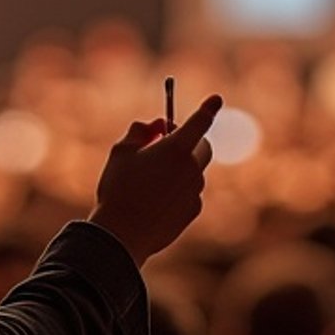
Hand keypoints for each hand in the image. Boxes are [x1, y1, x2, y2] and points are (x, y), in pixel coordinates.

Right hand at [88, 94, 223, 266]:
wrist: (122, 234)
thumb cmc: (118, 189)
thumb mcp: (121, 151)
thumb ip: (140, 130)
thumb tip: (158, 124)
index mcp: (176, 148)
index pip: (200, 121)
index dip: (208, 108)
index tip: (216, 99)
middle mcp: (191, 167)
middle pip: (203, 147)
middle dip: (191, 142)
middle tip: (166, 145)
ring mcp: (195, 190)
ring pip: (194, 172)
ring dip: (180, 168)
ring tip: (150, 180)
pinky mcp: (193, 211)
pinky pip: (190, 193)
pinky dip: (178, 190)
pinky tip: (155, 200)